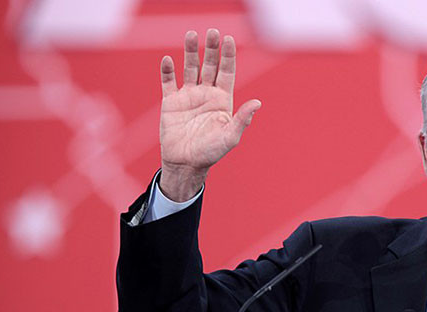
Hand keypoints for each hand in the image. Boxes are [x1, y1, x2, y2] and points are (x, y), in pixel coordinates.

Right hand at [159, 29, 260, 200]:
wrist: (186, 164)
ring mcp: (188, 96)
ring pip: (190, 68)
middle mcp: (206, 94)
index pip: (227, 71)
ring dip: (190, 52)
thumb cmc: (211, 152)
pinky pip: (168, 82)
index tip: (229, 39)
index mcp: (223, 100)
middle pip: (210, 65)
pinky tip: (168, 59)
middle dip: (211, 49)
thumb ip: (242, 119)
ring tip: (191, 35)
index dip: (228, 56)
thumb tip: (258, 103)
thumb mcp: (230, 137)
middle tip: (212, 32)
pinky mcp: (171, 102)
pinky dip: (168, 70)